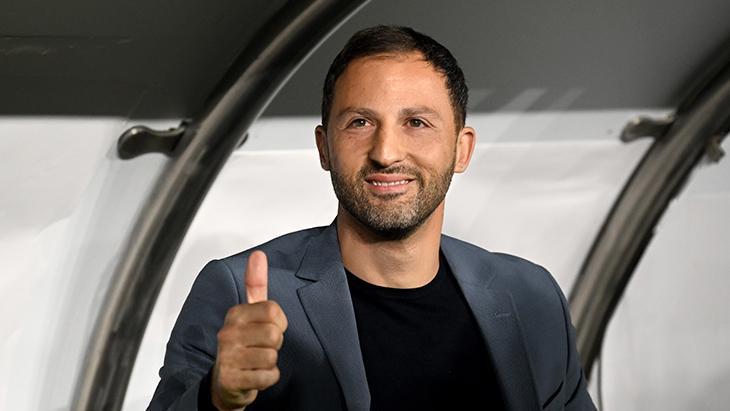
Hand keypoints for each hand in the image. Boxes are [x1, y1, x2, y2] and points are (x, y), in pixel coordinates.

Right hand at [211, 251, 287, 409]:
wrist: (225, 383)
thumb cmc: (242, 345)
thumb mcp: (250, 313)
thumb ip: (256, 284)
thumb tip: (258, 255)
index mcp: (235, 314)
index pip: (274, 311)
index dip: (279, 323)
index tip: (268, 328)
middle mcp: (228, 333)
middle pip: (274, 334)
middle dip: (275, 345)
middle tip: (261, 348)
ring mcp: (227, 356)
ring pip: (272, 357)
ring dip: (270, 363)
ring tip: (257, 362)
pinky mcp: (231, 379)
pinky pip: (268, 377)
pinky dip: (267, 379)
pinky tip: (255, 375)